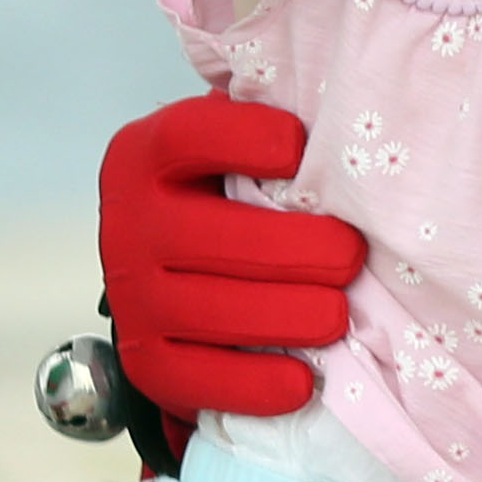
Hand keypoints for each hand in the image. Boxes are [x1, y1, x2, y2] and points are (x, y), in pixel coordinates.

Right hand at [100, 95, 364, 420]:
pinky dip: (253, 385)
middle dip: (294, 249)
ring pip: (211, 311)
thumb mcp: (237, 149)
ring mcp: (133, 297)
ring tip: (338, 316)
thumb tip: (354, 96)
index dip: (244, 139)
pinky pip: (199, 379)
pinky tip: (302, 382)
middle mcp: (127, 225)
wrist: (176, 277)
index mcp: (146, 156)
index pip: (188, 136)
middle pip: (211, 236)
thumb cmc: (232, 197)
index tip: (299, 148)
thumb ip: (273, 125)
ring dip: (286, 317)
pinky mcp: (146, 363)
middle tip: (351, 255)